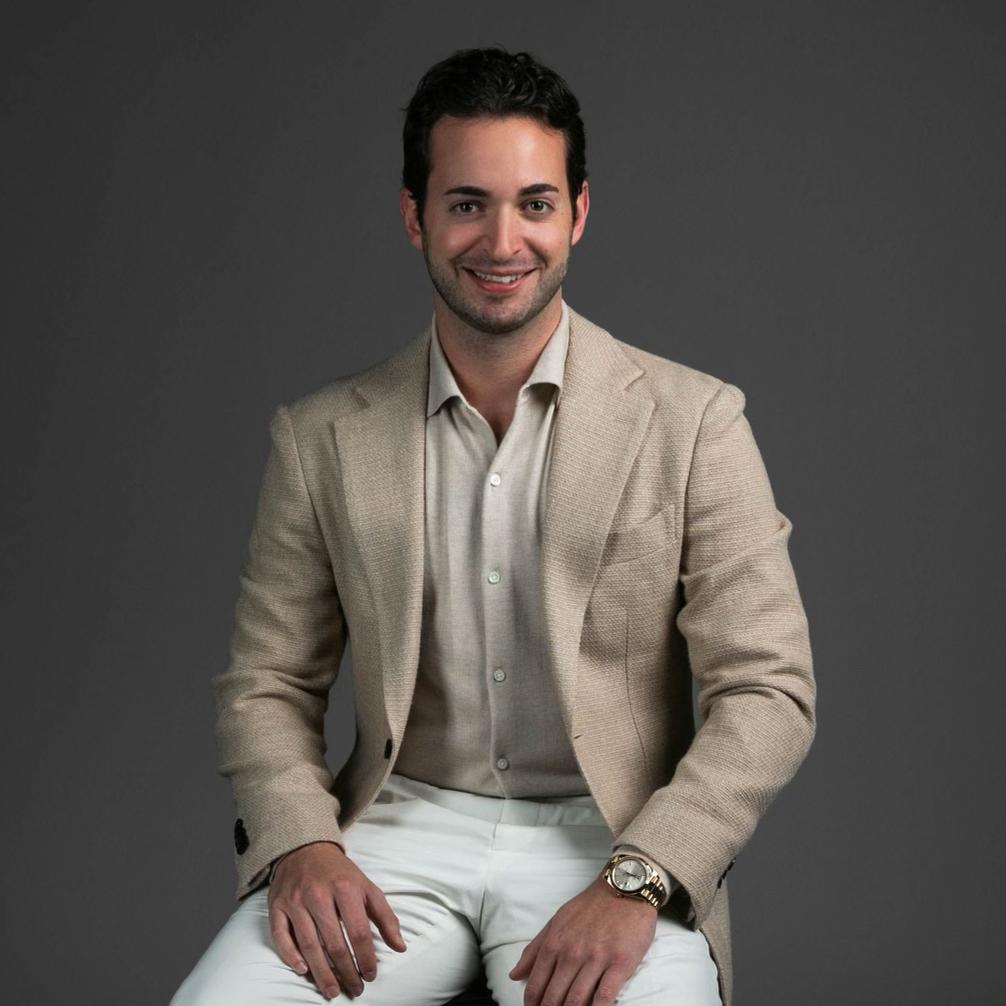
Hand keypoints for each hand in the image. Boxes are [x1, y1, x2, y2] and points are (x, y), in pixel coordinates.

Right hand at [267, 841, 406, 999]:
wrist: (305, 849)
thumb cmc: (339, 873)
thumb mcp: (366, 887)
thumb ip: (385, 916)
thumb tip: (400, 946)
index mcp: (345, 887)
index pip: (358, 931)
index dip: (366, 957)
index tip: (371, 975)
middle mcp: (319, 894)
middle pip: (333, 943)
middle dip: (346, 972)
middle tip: (354, 989)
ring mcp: (295, 900)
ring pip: (308, 945)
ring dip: (321, 973)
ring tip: (332, 991)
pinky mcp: (277, 906)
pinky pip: (280, 937)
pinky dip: (290, 957)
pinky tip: (303, 971)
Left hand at [508, 874, 657, 1005]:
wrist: (625, 887)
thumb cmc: (591, 906)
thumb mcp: (557, 921)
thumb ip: (535, 949)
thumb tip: (514, 975)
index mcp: (555, 943)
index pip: (536, 985)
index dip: (532, 1004)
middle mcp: (572, 953)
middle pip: (554, 998)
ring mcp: (596, 959)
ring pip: (577, 1001)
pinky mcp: (620, 964)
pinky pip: (605, 997)